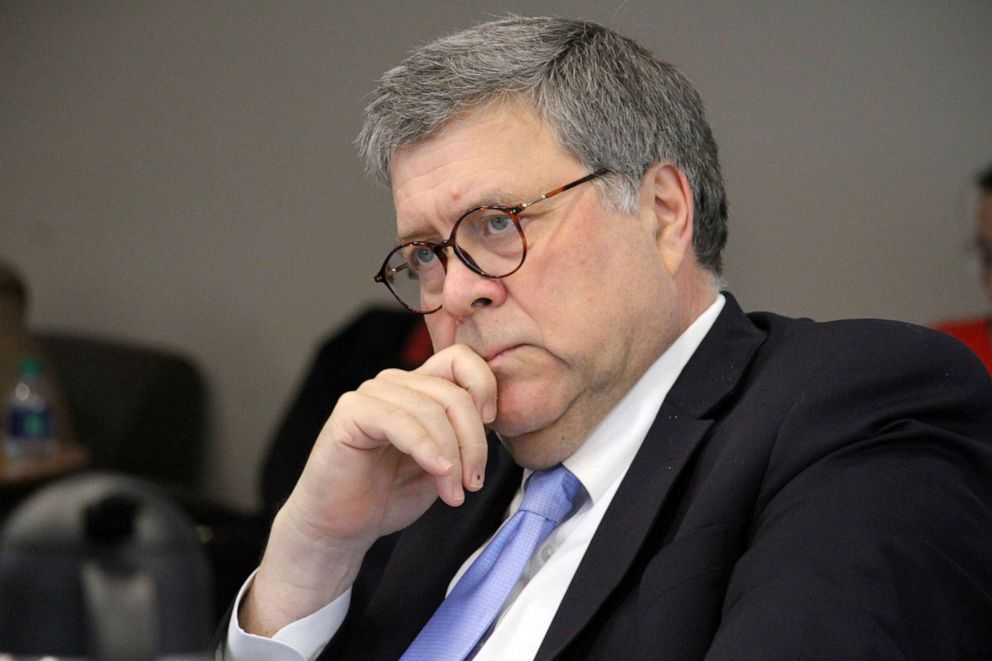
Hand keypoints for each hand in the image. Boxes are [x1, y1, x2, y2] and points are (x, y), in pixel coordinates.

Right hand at [241, 344, 496, 635]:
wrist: (343, 527)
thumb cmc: (390, 493)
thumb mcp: (444, 461)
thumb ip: (464, 435)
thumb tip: (495, 419)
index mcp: (420, 388)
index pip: (460, 359)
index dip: (484, 385)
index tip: (493, 425)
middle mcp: (396, 383)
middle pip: (453, 392)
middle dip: (473, 442)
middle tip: (473, 482)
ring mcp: (372, 394)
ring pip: (431, 409)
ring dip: (452, 456)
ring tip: (453, 492)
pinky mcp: (351, 412)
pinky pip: (400, 421)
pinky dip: (426, 449)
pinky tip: (438, 473)